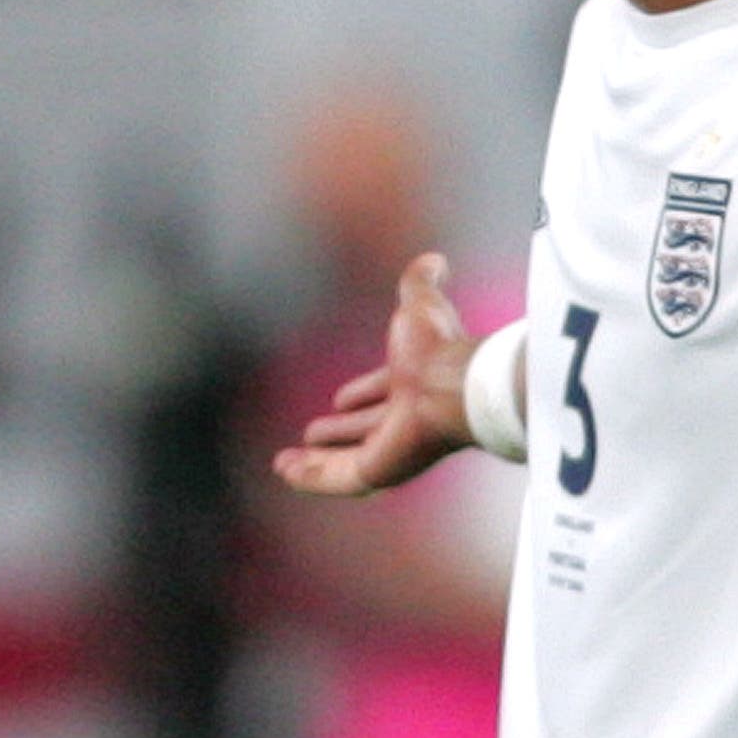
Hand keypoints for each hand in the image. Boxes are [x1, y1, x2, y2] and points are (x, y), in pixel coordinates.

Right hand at [276, 252, 478, 498]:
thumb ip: (420, 283)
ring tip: (284, 461)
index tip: (339, 397)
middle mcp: (403, 422)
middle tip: (314, 431)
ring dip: (315, 461)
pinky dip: (309, 477)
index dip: (361, 395)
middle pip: (365, 431)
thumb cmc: (439, 350)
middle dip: (340, 431)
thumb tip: (435, 257)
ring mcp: (390, 451)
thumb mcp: (420, 306)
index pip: (381, 396)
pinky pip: (335, 479)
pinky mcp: (377, 471)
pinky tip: (285, 472)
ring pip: (346, 460)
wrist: (453, 387)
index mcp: (413, 387)